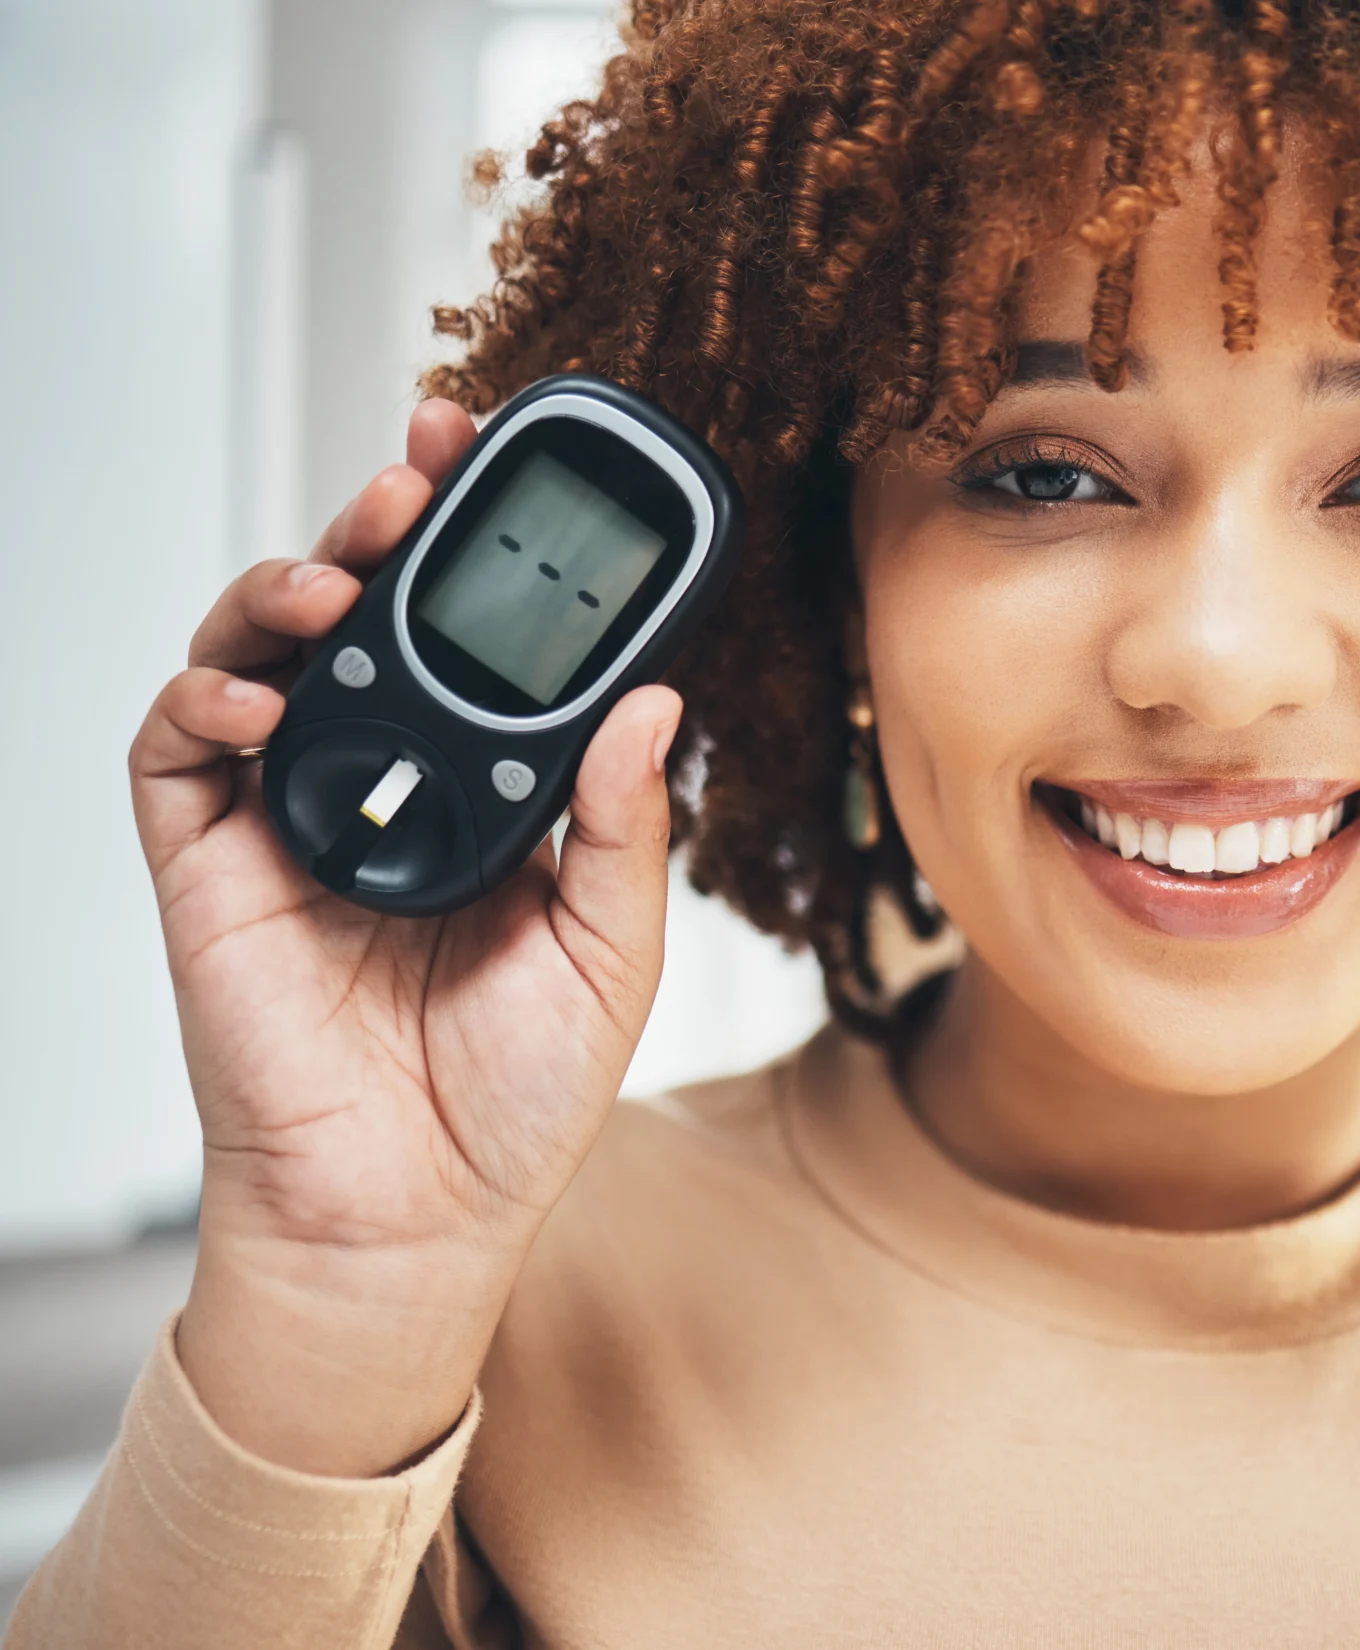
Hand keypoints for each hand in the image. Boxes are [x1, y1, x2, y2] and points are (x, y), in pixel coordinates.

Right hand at [130, 400, 683, 1473]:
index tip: (507, 480)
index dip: (478, 558)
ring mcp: (291, 822)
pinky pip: (179, 755)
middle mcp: (386, 789)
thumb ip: (623, 828)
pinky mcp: (210, 869)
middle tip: (416, 466)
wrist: (413, 1217)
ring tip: (341, 576)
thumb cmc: (517, 1098)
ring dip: (289, 592)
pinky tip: (260, 697)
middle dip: (380, 528)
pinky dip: (205, 701)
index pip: (475, 646)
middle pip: (366, 621)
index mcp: (485, 797)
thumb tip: (653, 702)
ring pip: (263, 659)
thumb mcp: (610, 951)